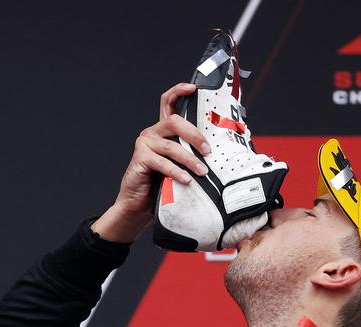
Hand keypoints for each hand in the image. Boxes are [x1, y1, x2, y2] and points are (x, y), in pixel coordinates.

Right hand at [91, 83, 211, 243]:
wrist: (139, 206)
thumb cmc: (162, 184)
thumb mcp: (181, 164)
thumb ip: (192, 152)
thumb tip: (221, 151)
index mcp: (163, 130)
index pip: (168, 102)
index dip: (179, 91)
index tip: (193, 88)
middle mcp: (152, 133)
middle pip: (174, 121)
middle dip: (195, 134)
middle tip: (208, 150)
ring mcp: (144, 144)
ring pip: (171, 145)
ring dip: (190, 159)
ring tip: (202, 171)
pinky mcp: (140, 158)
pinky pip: (162, 162)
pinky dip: (176, 172)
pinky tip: (186, 180)